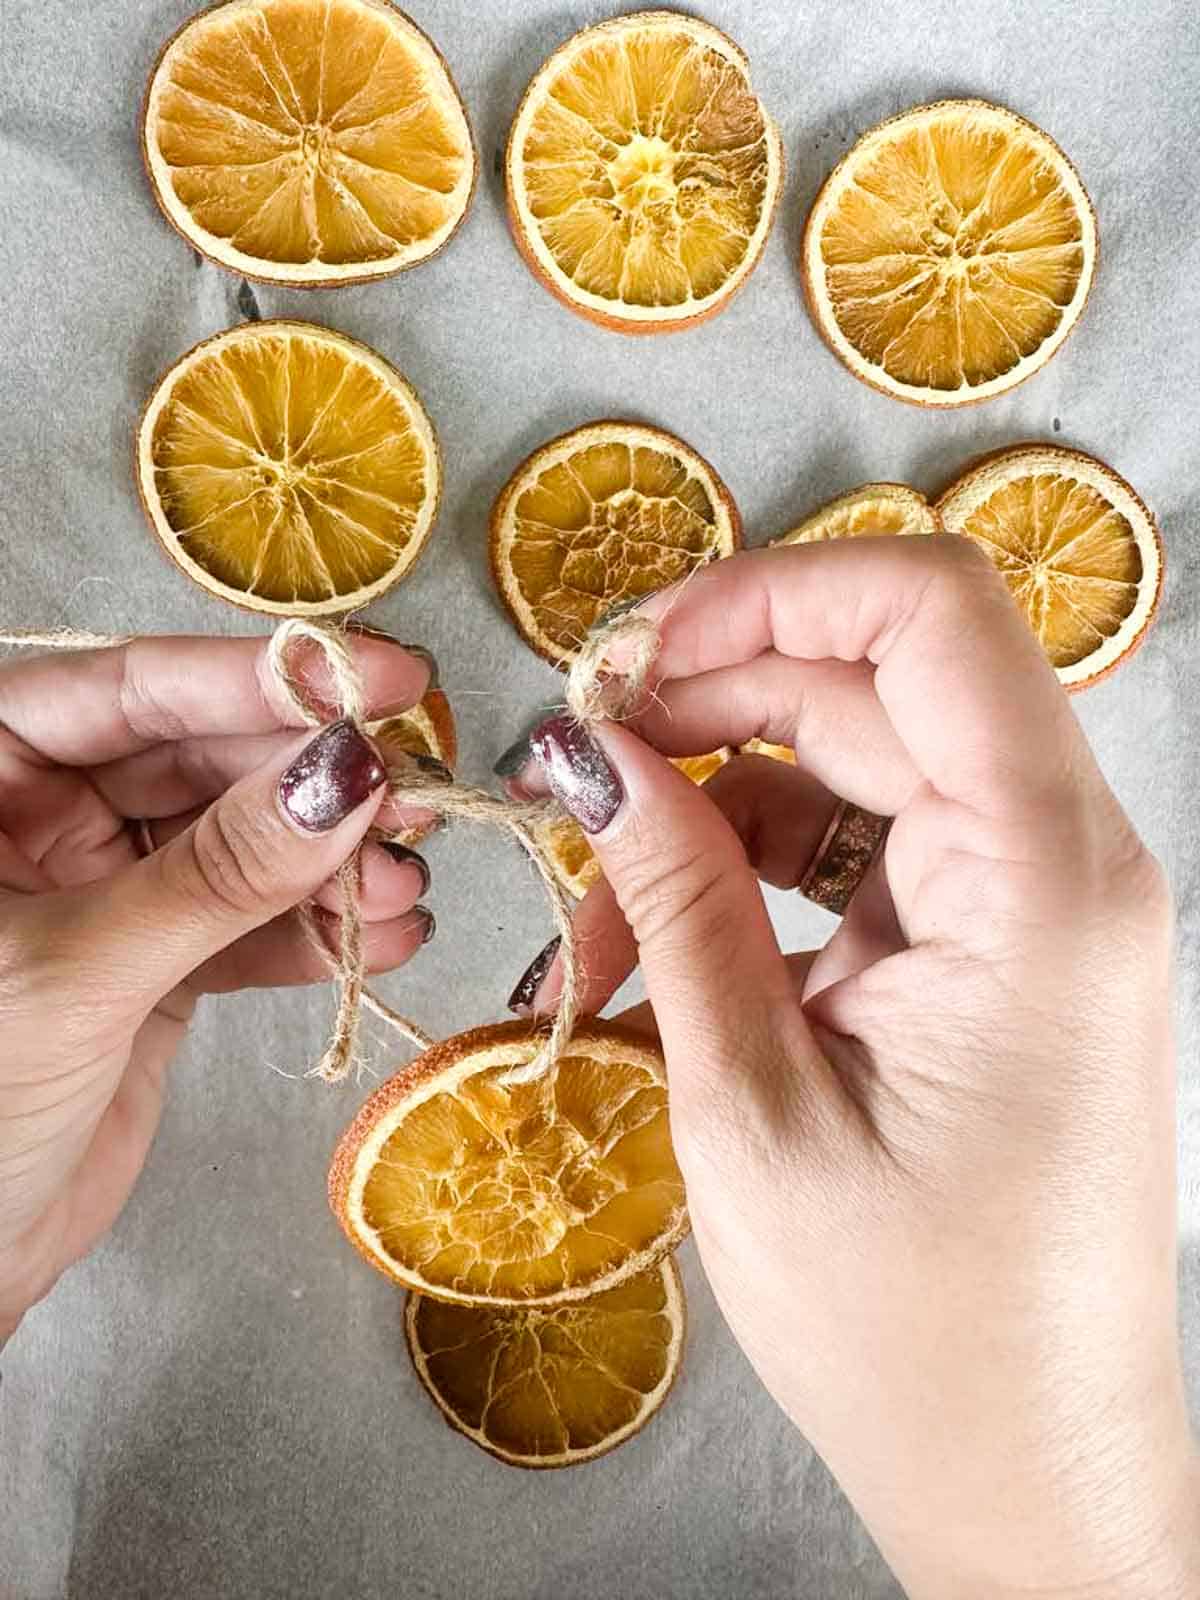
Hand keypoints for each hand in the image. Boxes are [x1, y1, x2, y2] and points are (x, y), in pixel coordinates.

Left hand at [0, 631, 435, 1337]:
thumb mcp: (80, 969)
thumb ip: (217, 872)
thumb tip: (345, 775)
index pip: (130, 689)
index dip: (261, 677)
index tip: (383, 677)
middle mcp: (39, 814)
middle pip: (203, 761)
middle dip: (313, 785)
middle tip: (415, 798)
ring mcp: (100, 889)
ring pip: (238, 845)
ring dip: (330, 867)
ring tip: (402, 890)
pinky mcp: (150, 965)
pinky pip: (245, 926)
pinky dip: (314, 934)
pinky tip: (382, 938)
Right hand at [504, 539, 1199, 1599]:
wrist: (1024, 1478)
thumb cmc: (910, 1330)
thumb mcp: (755, 1105)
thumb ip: (675, 899)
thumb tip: (591, 751)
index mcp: (1044, 879)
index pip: (933, 614)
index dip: (771, 591)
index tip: (629, 654)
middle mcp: (1057, 864)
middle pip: (873, 687)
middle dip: (704, 712)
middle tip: (568, 781)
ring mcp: (1022, 907)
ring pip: (848, 770)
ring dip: (705, 816)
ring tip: (588, 926)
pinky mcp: (979, 953)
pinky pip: (851, 856)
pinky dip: (741, 883)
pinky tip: (647, 956)